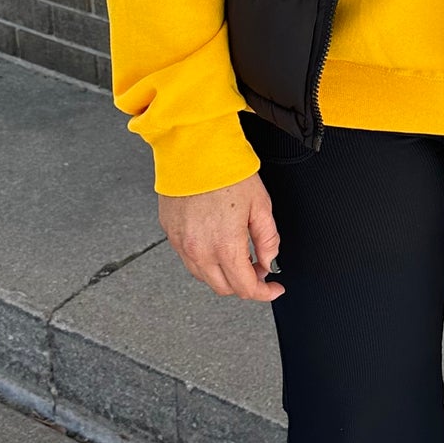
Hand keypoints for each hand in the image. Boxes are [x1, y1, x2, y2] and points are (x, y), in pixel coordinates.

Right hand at [157, 172, 283, 301]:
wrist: (194, 150)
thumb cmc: (227, 172)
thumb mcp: (261, 205)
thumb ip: (268, 240)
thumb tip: (269, 261)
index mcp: (225, 246)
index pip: (245, 287)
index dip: (264, 292)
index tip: (274, 287)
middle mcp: (199, 250)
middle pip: (223, 288)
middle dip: (244, 284)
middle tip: (258, 267)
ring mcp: (181, 244)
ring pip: (204, 276)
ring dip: (224, 274)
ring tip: (238, 254)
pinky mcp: (170, 233)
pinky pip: (189, 259)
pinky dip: (206, 260)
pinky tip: (217, 244)